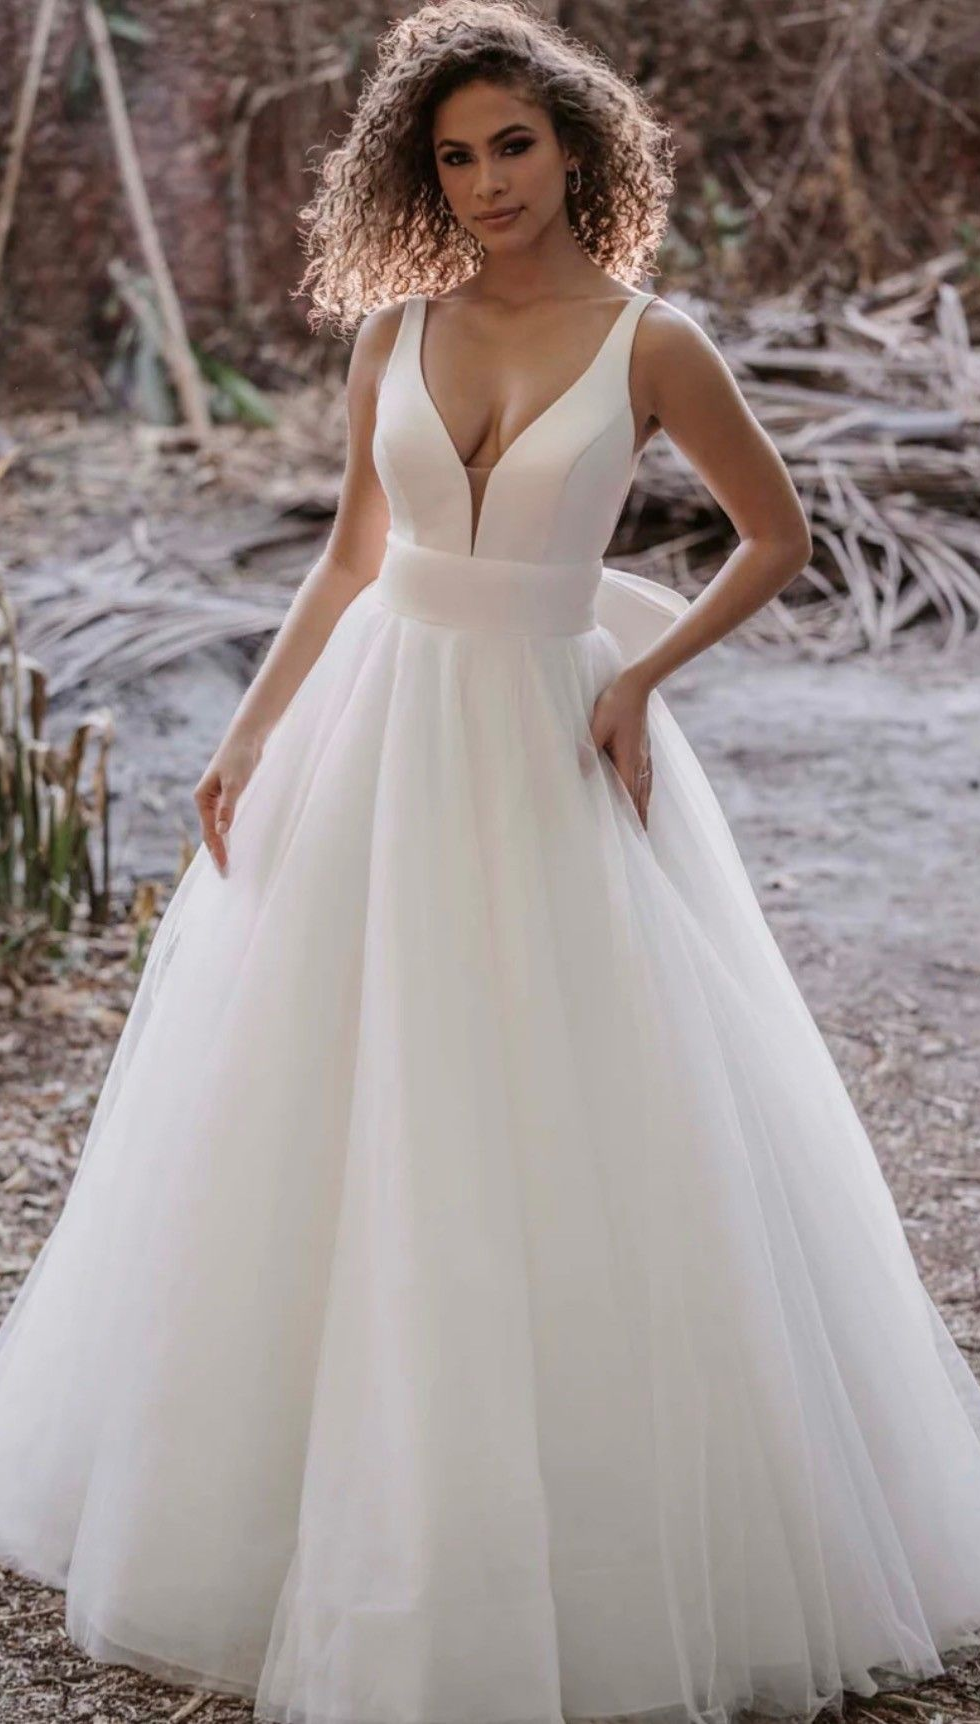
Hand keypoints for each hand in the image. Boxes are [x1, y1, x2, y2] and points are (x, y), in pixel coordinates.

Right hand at [193, 732, 264, 873]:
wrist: (247, 738)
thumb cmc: (240, 758)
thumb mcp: (235, 784)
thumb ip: (228, 807)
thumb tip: (222, 831)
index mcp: (203, 799)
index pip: (209, 832)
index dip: (217, 851)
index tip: (224, 869)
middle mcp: (206, 800)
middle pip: (210, 832)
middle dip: (217, 852)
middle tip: (225, 874)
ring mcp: (216, 798)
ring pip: (217, 827)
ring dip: (222, 844)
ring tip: (226, 864)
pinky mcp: (227, 795)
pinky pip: (225, 819)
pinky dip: (228, 832)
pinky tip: (233, 841)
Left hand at [589, 668, 653, 824]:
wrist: (636, 684)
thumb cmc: (615, 703)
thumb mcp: (597, 724)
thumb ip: (589, 747)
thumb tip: (581, 770)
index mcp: (629, 760)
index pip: (629, 796)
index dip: (631, 817)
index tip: (634, 837)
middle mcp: (640, 762)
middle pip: (641, 798)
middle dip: (640, 819)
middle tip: (641, 841)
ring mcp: (645, 755)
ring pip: (645, 788)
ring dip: (644, 808)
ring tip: (644, 825)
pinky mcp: (644, 748)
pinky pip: (647, 777)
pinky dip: (646, 792)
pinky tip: (644, 794)